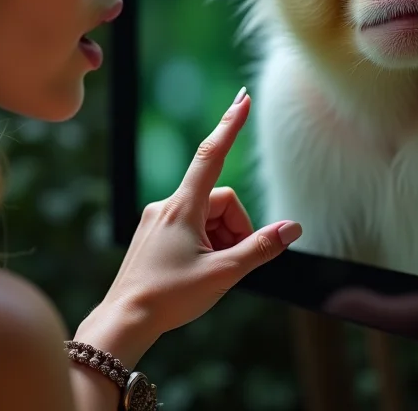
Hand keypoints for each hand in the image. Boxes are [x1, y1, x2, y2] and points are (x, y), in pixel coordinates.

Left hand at [76, 88, 301, 365]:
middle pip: (220, 200)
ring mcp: (158, 218)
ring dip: (221, 238)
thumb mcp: (223, 274)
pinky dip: (205, 242)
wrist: (124, 320)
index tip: (243, 99)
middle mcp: (168, 204)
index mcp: (183, 206)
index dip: (230, 125)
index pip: (212, 155)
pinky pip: (190, 225)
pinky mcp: (153, 232)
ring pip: (207, 215)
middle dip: (235, 227)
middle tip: (231, 263)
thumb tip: (292, 227)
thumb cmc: (171, 298)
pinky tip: (198, 271)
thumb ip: (260, 248)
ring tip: (213, 272)